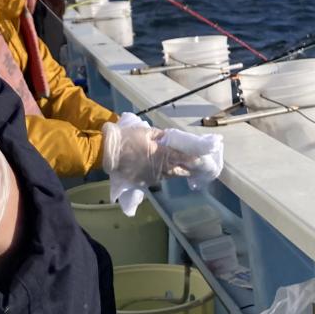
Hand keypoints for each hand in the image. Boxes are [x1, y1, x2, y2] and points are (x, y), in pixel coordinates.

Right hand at [102, 113, 223, 214]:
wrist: (109, 152)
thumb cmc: (128, 138)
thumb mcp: (147, 132)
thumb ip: (162, 136)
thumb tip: (171, 139)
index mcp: (163, 154)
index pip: (185, 157)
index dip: (196, 158)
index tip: (205, 159)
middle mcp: (162, 168)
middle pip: (180, 170)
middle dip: (189, 168)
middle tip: (199, 167)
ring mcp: (153, 177)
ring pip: (170, 175)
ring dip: (177, 171)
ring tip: (184, 169)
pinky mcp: (145, 182)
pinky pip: (159, 178)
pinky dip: (163, 173)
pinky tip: (163, 170)